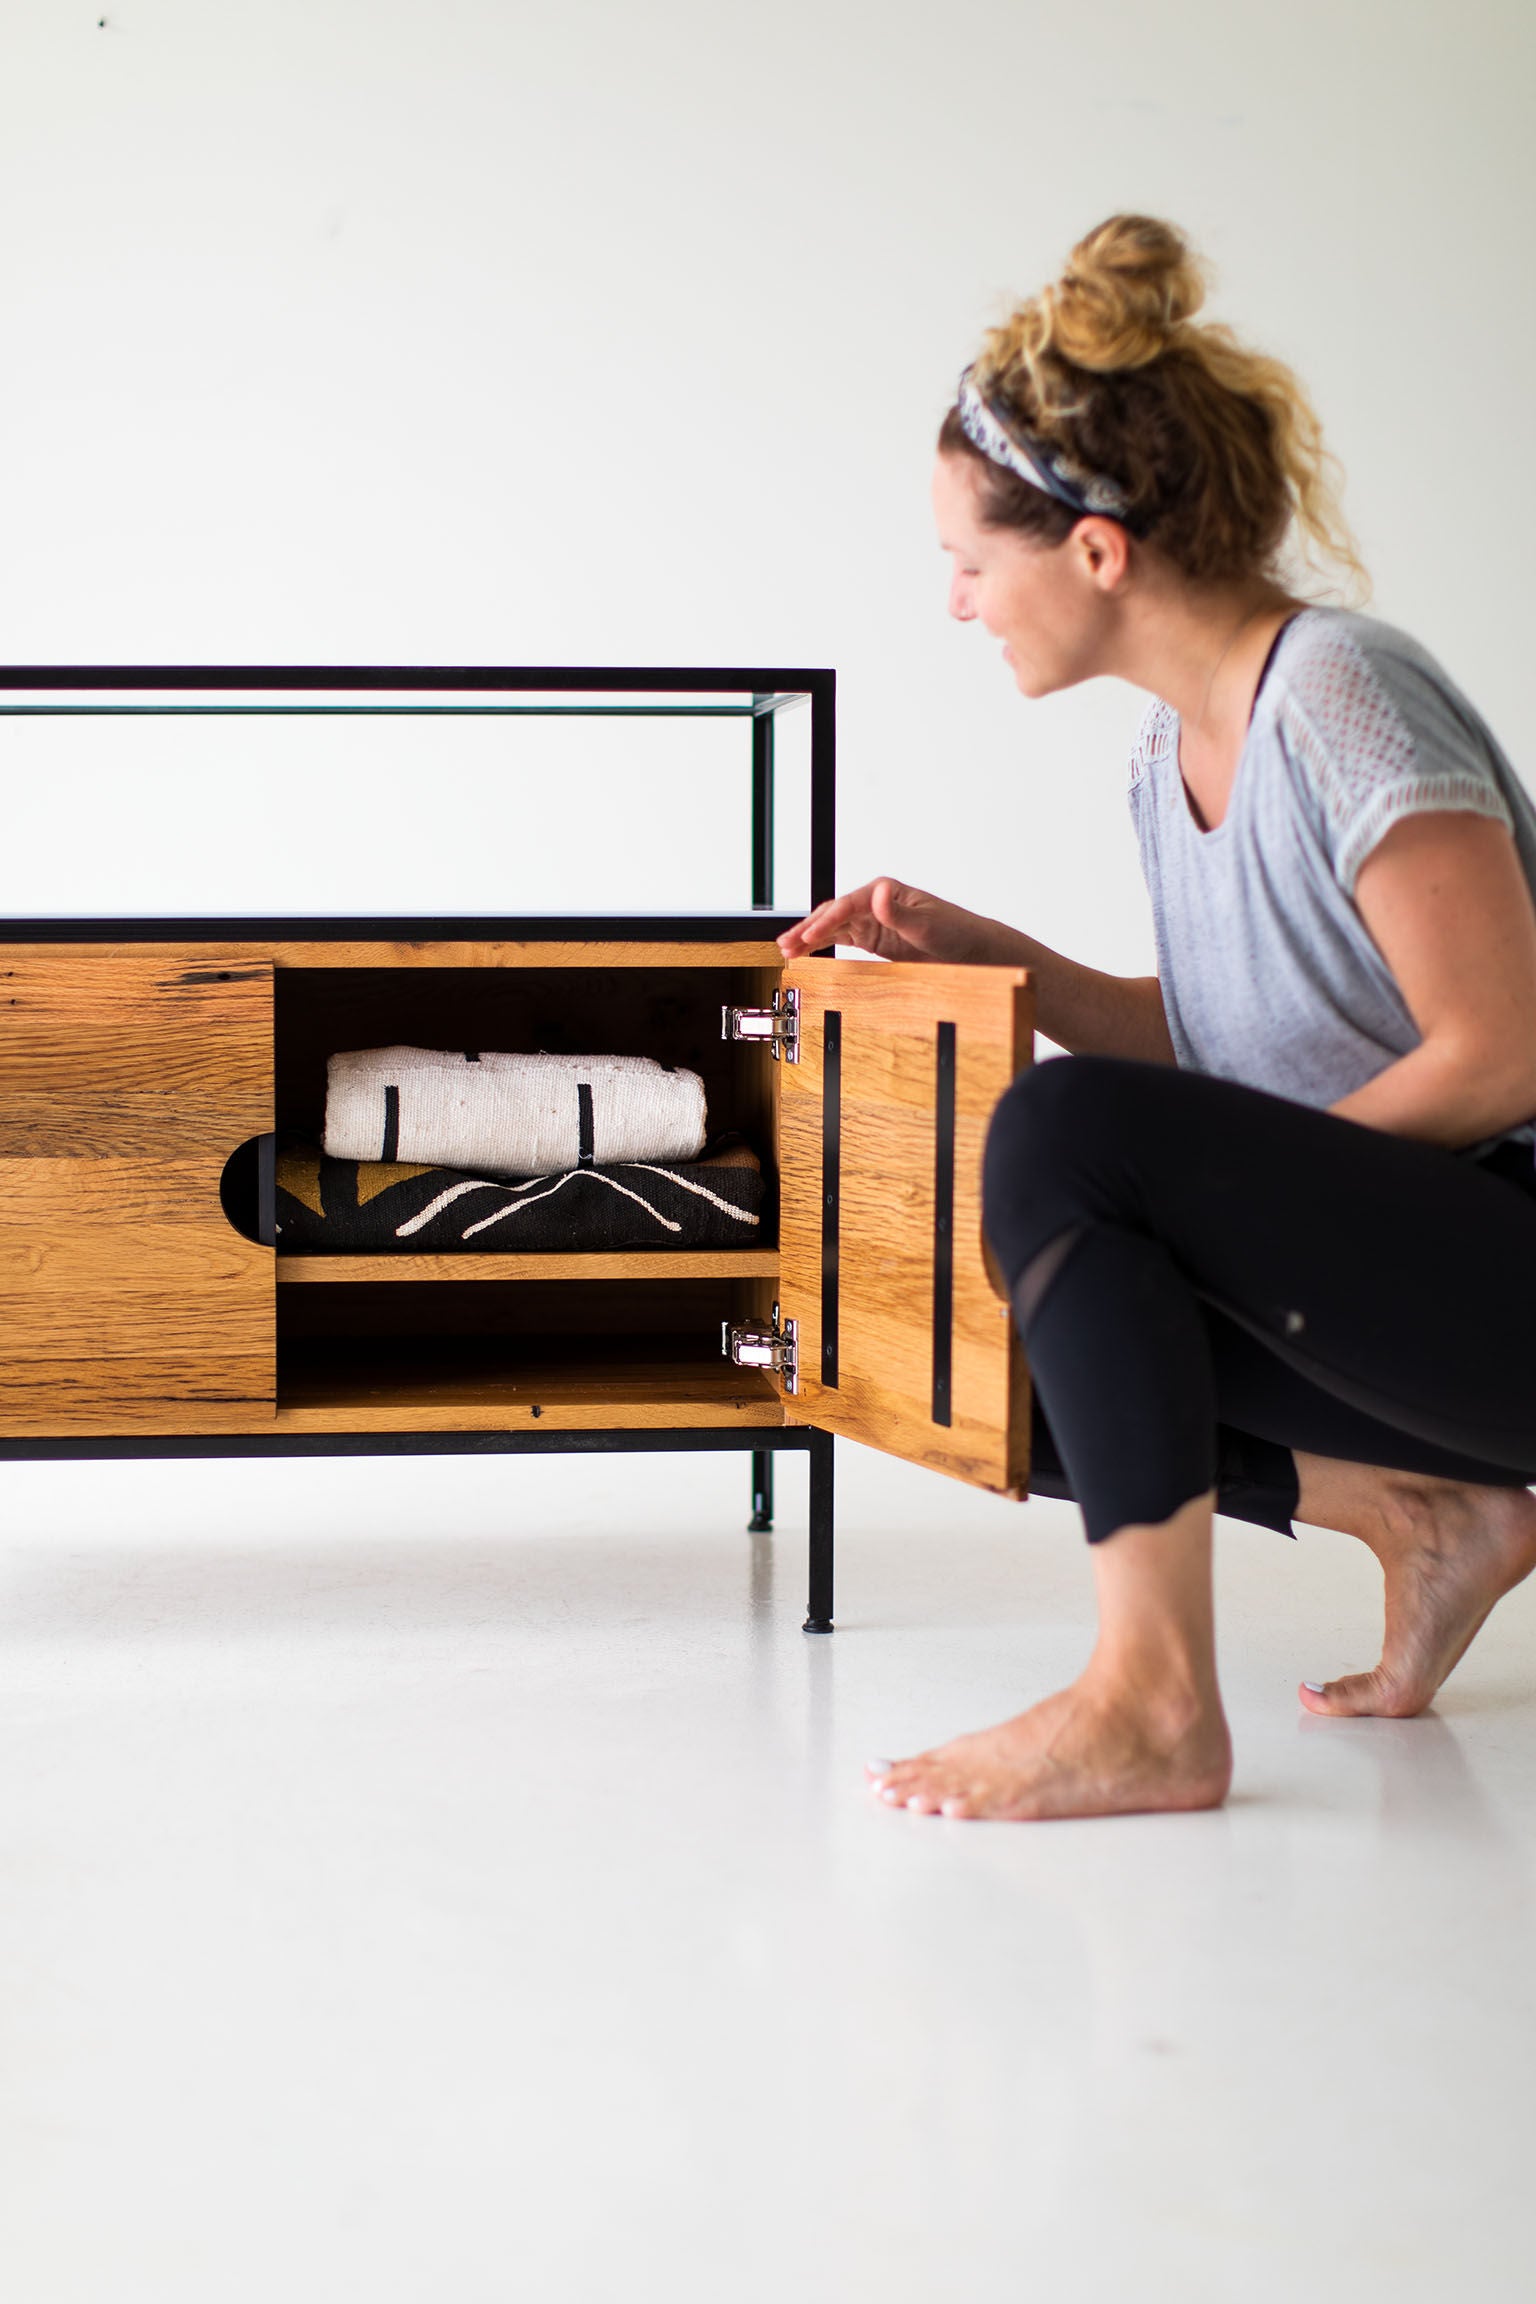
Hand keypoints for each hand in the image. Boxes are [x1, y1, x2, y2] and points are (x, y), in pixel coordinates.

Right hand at [777, 878, 993, 964]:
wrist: (971, 950)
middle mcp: (874, 903)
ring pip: (832, 928)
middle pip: (832, 915)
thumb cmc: (954, 930)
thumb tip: (879, 892)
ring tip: (785, 949)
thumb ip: (899, 912)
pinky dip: (822, 946)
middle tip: (785, 944)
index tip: (810, 936)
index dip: (826, 921)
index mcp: (884, 892)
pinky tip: (805, 952)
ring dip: (809, 938)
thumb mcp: (927, 924)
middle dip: (808, 929)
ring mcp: (872, 922)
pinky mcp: (873, 940)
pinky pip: (841, 941)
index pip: (846, 905)